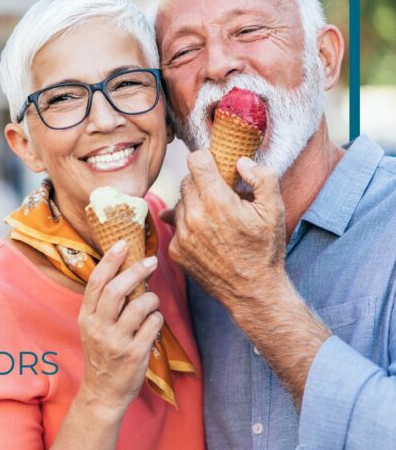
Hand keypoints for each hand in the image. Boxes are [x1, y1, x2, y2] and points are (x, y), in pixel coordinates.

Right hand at [77, 240, 163, 417]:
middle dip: (136, 271)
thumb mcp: (93, 328)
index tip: (123, 243)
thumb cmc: (102, 354)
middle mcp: (98, 328)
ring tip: (152, 302)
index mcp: (86, 317)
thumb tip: (126, 271)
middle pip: (117, 290)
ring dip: (151, 298)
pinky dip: (157, 318)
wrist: (103, 392)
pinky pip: (153, 324)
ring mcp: (116, 342)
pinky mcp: (134, 354)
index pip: (96, 282)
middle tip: (150, 261)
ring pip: (140, 306)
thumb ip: (104, 304)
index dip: (110, 260)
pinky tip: (153, 322)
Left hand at [169, 150, 285, 307]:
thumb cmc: (264, 249)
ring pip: (180, 203)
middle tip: (221, 197)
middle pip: (187, 181)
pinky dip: (188, 225)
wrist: (252, 291)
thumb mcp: (274, 210)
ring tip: (216, 219)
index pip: (196, 161)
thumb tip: (240, 161)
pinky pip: (175, 225)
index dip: (207, 159)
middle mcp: (194, 216)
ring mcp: (181, 235)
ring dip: (194, 205)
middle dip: (203, 183)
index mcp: (217, 202)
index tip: (215, 165)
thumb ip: (262, 177)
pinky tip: (207, 235)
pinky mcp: (175, 250)